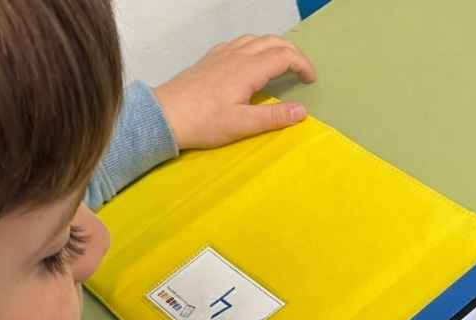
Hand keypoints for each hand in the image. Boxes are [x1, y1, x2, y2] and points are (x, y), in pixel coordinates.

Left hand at [154, 34, 316, 149]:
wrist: (164, 115)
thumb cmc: (203, 122)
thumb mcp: (241, 125)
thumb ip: (274, 117)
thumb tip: (302, 111)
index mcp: (248, 69)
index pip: (285, 55)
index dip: (303, 65)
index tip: (310, 81)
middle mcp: (237, 55)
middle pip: (273, 42)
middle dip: (293, 53)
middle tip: (302, 71)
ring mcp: (221, 54)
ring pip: (255, 39)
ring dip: (274, 47)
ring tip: (281, 64)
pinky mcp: (210, 59)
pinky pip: (238, 43)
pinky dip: (254, 46)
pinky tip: (250, 60)